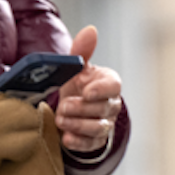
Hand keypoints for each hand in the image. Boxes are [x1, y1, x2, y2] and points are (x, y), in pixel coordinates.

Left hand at [55, 25, 122, 154]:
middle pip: (103, 109)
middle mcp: (112, 105)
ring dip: (78, 124)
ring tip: (60, 119)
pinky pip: (91, 144)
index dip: (101, 90)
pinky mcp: (97, 141)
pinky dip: (78, 142)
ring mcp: (106, 124)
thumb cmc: (77, 84)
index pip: (114, 86)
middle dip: (82, 109)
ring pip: (98, 128)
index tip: (86, 91)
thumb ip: (82, 51)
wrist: (72, 108)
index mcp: (109, 84)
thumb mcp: (76, 68)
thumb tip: (91, 30)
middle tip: (63, 106)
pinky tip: (66, 137)